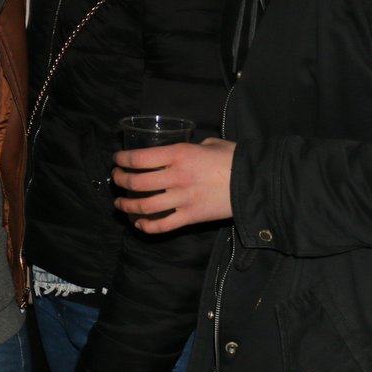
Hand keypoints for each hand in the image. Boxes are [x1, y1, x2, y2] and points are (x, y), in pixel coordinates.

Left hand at [112, 137, 235, 233]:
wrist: (255, 183)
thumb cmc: (234, 159)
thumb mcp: (210, 144)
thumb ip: (192, 147)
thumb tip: (186, 150)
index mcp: (179, 154)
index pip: (139, 158)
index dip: (122, 159)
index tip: (117, 159)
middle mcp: (176, 177)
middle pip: (136, 182)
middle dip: (120, 180)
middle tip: (117, 179)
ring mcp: (182, 199)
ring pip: (144, 206)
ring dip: (127, 205)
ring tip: (120, 203)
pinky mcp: (191, 217)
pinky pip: (162, 226)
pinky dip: (147, 227)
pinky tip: (139, 224)